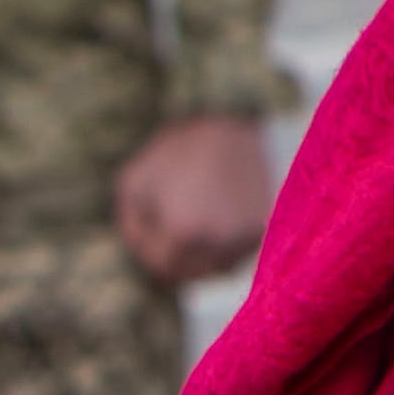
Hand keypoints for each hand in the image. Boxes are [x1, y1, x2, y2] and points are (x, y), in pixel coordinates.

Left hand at [114, 115, 273, 287]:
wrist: (231, 121)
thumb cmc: (179, 150)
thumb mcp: (135, 181)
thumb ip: (132, 224)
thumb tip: (140, 252)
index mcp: (183, 233)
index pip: (160, 266)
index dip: (148, 249)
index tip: (147, 226)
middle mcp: (217, 243)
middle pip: (190, 273)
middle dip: (173, 257)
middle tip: (165, 231)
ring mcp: (244, 239)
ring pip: (216, 267)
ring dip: (200, 255)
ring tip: (190, 221)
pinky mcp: (262, 229)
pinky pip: (237, 252)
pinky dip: (223, 244)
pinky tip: (213, 218)